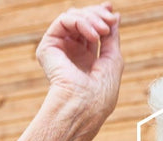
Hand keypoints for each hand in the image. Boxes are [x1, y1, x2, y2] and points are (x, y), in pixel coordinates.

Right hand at [36, 2, 122, 117]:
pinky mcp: (47, 47)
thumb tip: (114, 15)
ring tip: (103, 30)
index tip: (112, 12)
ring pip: (73, 17)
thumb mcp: (113, 59)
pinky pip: (63, 21)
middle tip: (109, 20)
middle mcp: (70, 53)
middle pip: (82, 20)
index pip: (91, 30)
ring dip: (91, 18)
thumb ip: (111, 37)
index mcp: (85, 59)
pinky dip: (80, 22)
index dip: (100, 16)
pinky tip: (93, 34)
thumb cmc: (101, 93)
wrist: (84, 107)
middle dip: (97, 15)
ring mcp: (59, 49)